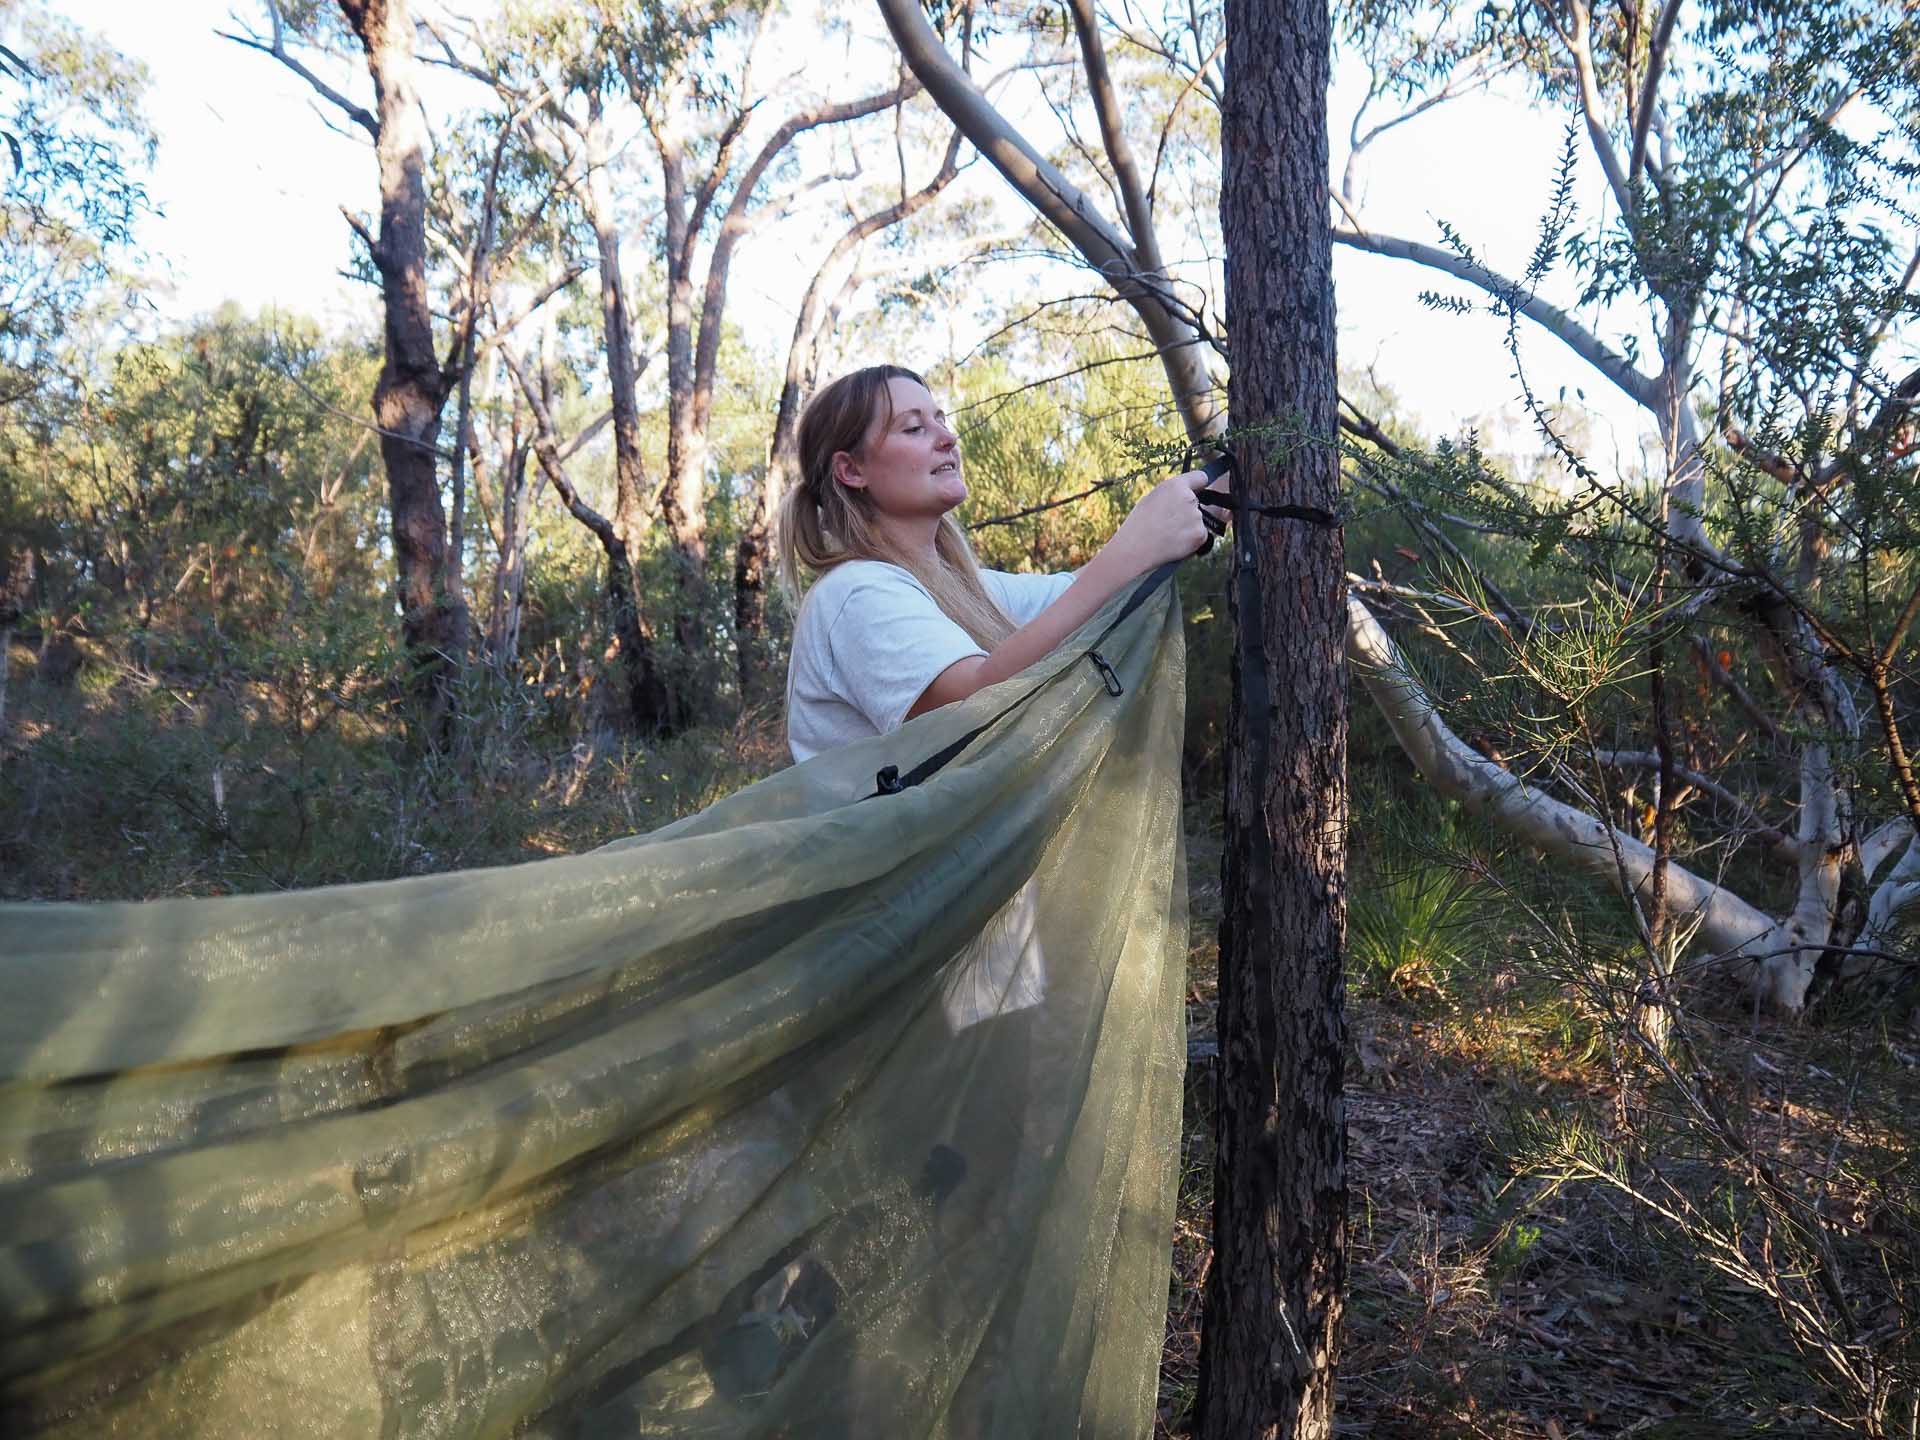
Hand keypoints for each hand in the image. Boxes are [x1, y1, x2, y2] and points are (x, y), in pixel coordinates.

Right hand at [1104, 469, 1224, 574]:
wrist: (1135, 549)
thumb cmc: (1139, 524)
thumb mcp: (1152, 498)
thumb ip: (1172, 493)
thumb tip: (1185, 494)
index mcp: (1176, 485)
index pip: (1201, 477)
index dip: (1197, 486)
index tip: (1196, 491)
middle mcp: (1189, 499)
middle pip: (1198, 503)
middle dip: (1188, 511)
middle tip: (1170, 522)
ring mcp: (1196, 517)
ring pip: (1198, 521)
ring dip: (1189, 527)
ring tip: (1169, 535)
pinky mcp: (1200, 535)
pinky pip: (1201, 535)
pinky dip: (1192, 540)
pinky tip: (1175, 543)